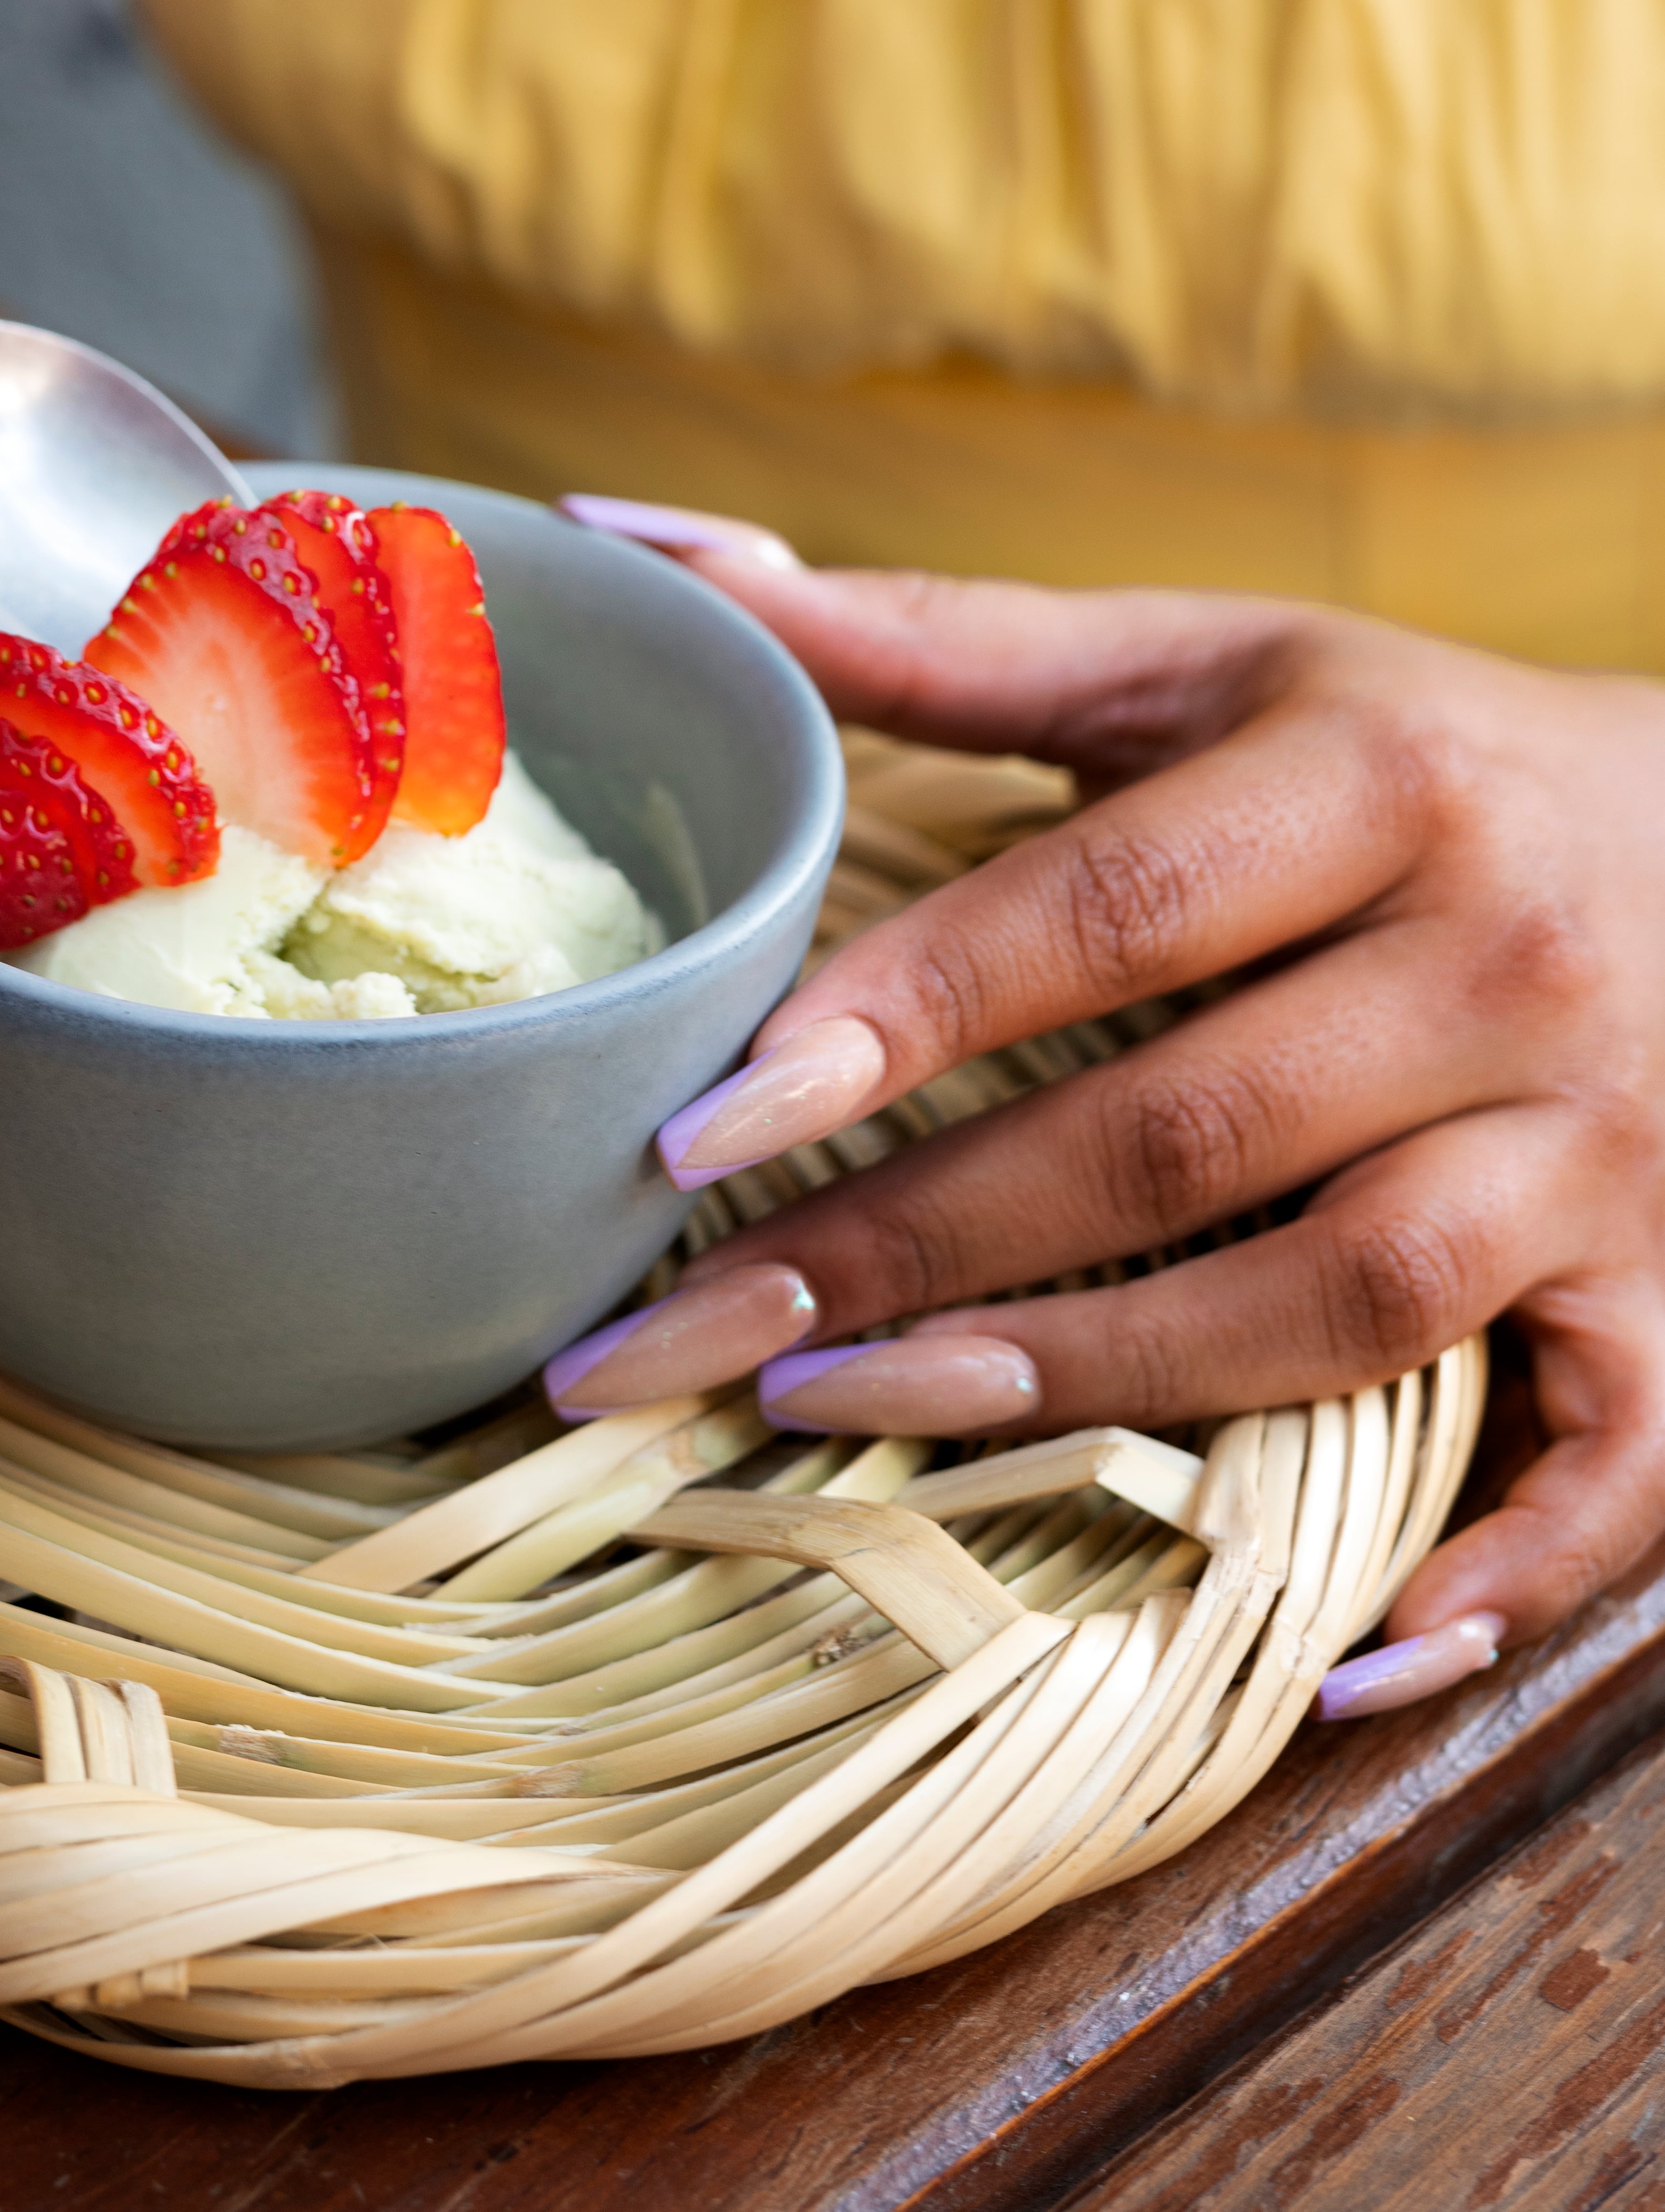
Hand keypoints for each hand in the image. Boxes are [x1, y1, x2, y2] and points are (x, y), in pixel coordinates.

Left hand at [542, 506, 1664, 1709]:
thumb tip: (644, 550)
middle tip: (687, 1334)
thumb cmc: (1417, 750)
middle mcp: (1497, 965)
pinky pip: (1612, 1474)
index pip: (1098, 914)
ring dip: (1096, 1383)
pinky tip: (1334, 1661)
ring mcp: (1604, 1149)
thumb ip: (929, 633)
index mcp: (1373, 785)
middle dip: (912, 1246)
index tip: (699, 1125)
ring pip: (1337, 1300)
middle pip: (1177, 1136)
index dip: (895, 1021)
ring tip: (860, 1415)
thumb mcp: (1205, 662)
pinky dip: (1492, 1581)